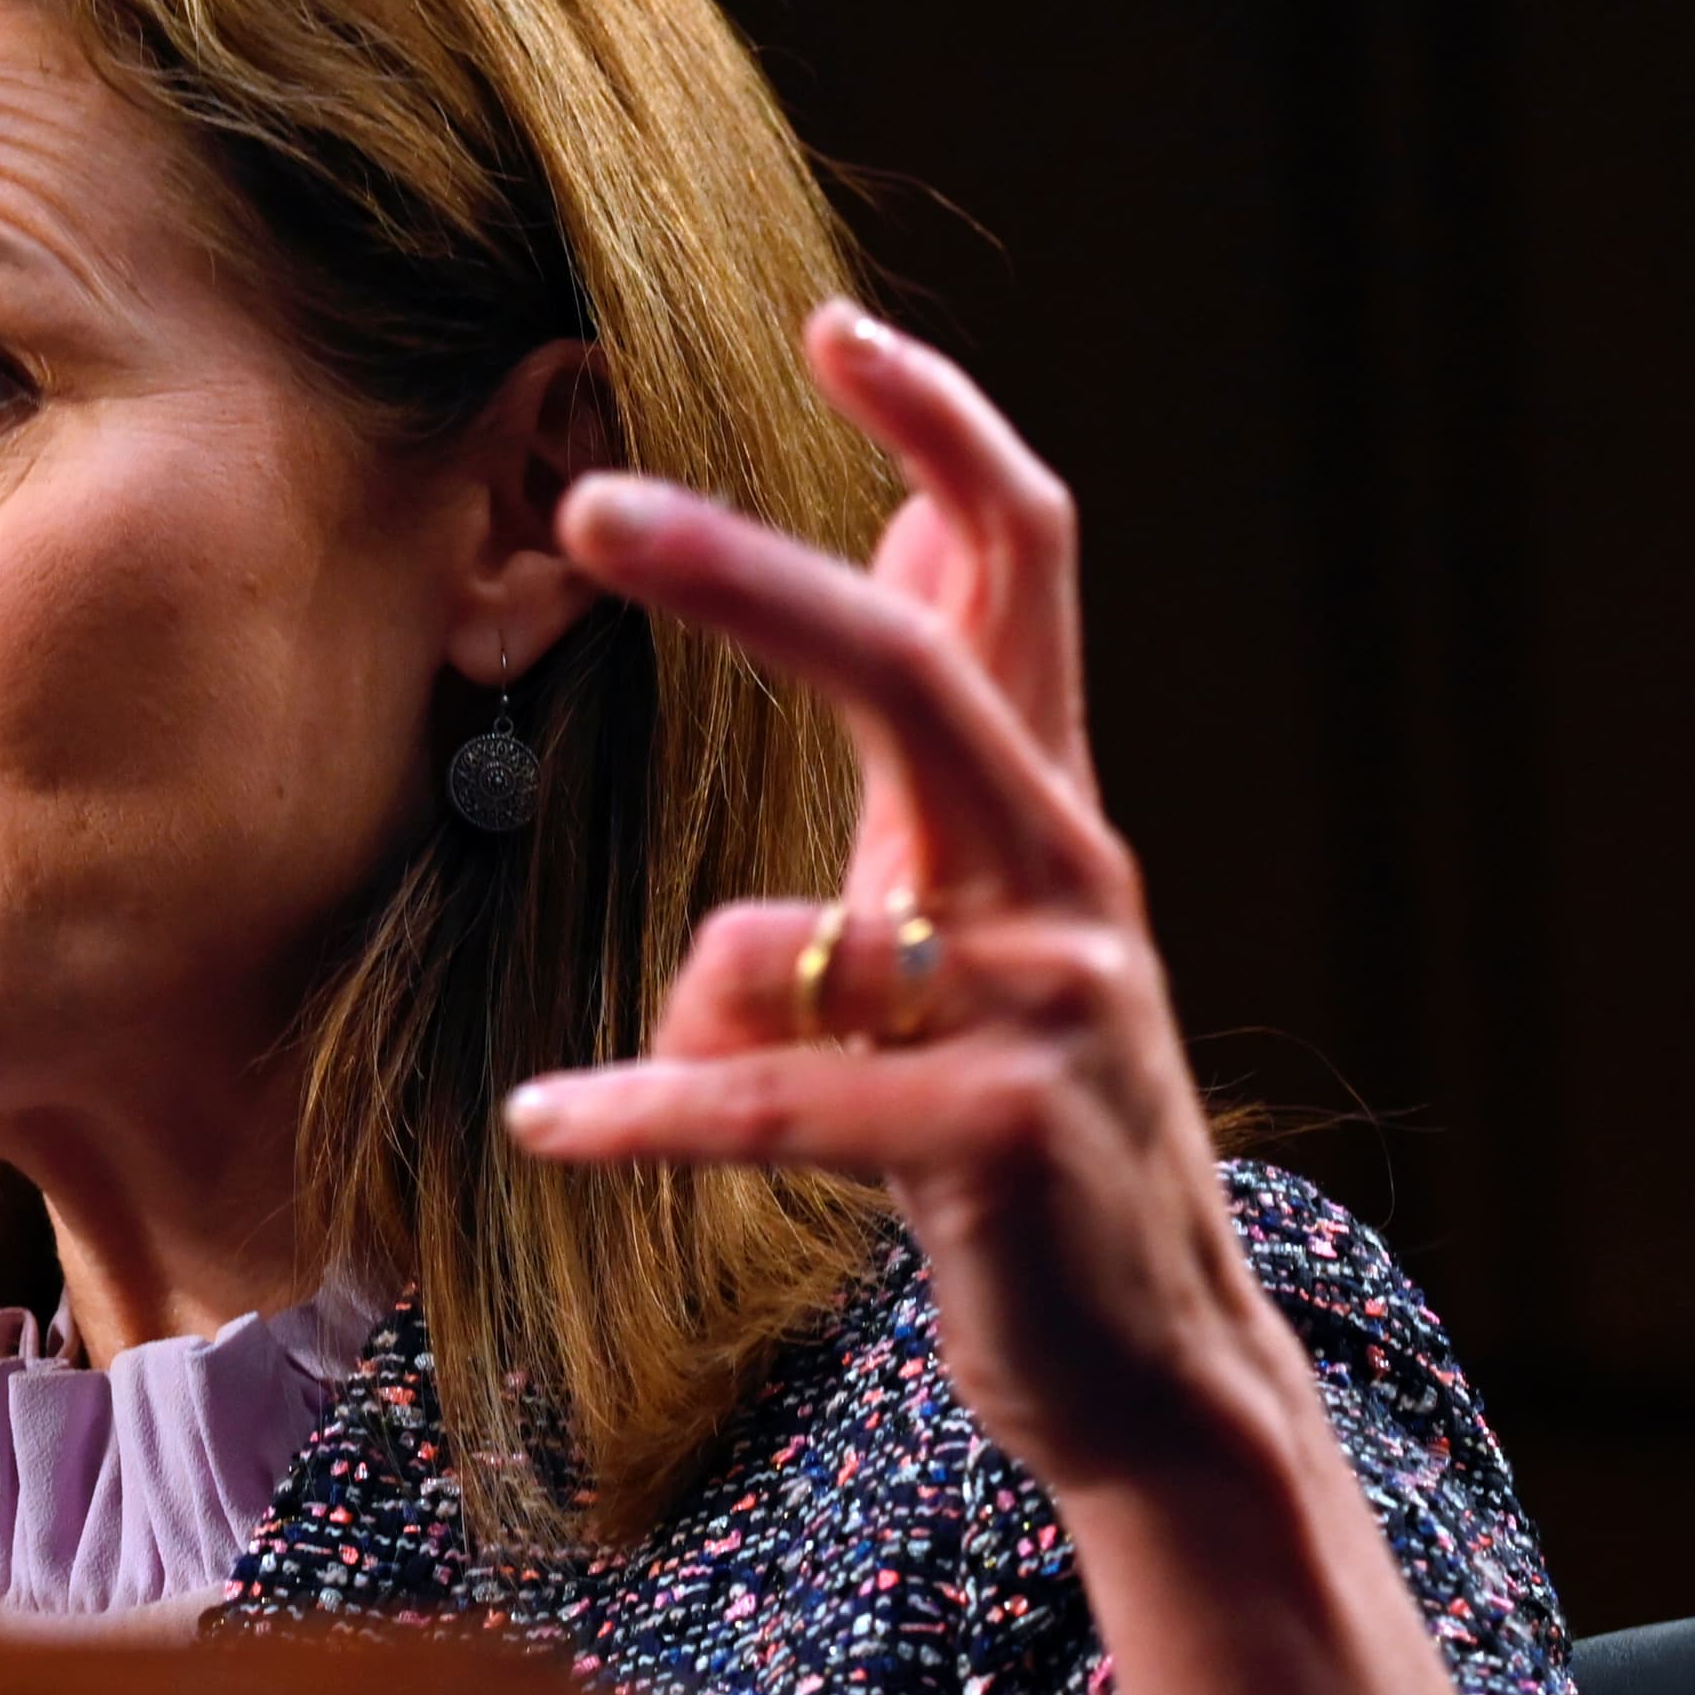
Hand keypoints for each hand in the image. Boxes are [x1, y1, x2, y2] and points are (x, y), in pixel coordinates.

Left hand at [504, 302, 1288, 1491]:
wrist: (1150, 1371)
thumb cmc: (1022, 1129)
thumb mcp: (984, 913)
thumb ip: (955, 736)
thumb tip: (906, 519)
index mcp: (1048, 813)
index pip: (1025, 565)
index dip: (941, 431)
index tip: (831, 323)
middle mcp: (1065, 882)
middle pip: (914, 666)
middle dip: (745, 574)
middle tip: (590, 500)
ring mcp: (1046, 1009)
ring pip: (775, 939)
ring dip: (680, 1027)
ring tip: (656, 1106)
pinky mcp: (995, 1139)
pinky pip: (764, 1097)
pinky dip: (640, 1110)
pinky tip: (544, 1118)